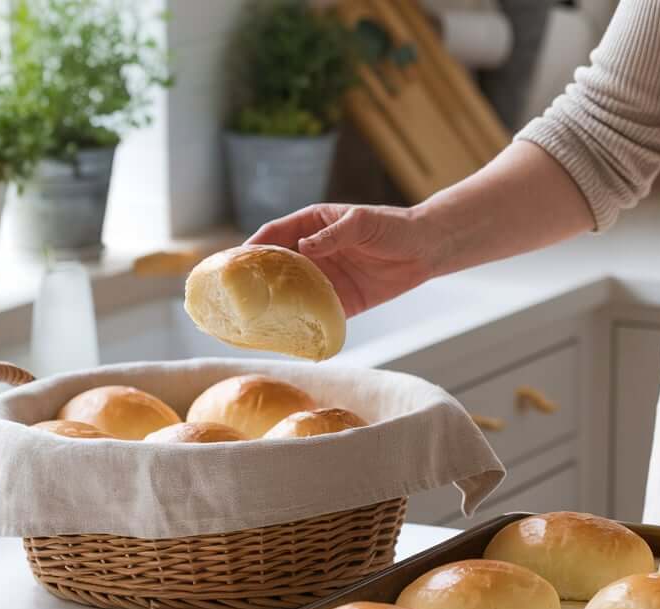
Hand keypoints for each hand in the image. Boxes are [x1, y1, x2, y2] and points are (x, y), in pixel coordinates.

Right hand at [247, 203, 447, 316]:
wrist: (427, 248)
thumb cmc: (394, 226)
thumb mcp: (363, 223)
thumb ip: (334, 235)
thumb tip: (305, 248)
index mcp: (312, 225)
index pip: (273, 235)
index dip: (251, 248)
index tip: (231, 264)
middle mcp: (313, 252)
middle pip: (276, 268)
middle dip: (255, 282)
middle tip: (233, 300)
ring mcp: (326, 278)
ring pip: (293, 293)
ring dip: (275, 307)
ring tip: (252, 323)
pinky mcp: (343, 301)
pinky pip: (318, 314)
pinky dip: (304, 324)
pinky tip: (288, 335)